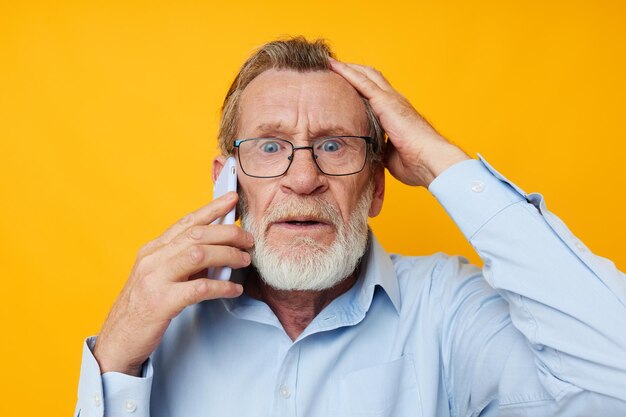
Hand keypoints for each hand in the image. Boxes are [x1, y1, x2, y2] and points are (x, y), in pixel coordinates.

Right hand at [93, 192, 252, 375]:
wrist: (118, 341)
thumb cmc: (144, 308)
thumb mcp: (160, 277)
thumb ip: (184, 262)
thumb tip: (220, 250)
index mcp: (152, 250)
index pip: (186, 222)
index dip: (212, 208)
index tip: (232, 198)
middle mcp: (152, 259)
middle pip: (197, 235)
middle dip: (228, 233)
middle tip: (249, 239)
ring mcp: (155, 279)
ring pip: (199, 255)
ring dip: (228, 255)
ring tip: (245, 260)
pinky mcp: (162, 302)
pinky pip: (200, 288)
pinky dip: (222, 287)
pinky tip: (234, 289)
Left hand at [329, 58, 469, 186]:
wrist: (429, 160)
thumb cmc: (415, 163)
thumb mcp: (390, 154)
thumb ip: (378, 148)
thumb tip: (367, 152)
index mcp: (396, 113)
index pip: (375, 94)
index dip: (359, 86)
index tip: (343, 84)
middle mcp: (394, 101)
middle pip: (370, 78)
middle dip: (352, 71)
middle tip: (332, 67)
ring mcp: (390, 99)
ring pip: (365, 75)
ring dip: (347, 68)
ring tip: (329, 63)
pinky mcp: (385, 101)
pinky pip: (362, 82)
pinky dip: (347, 72)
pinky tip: (334, 66)